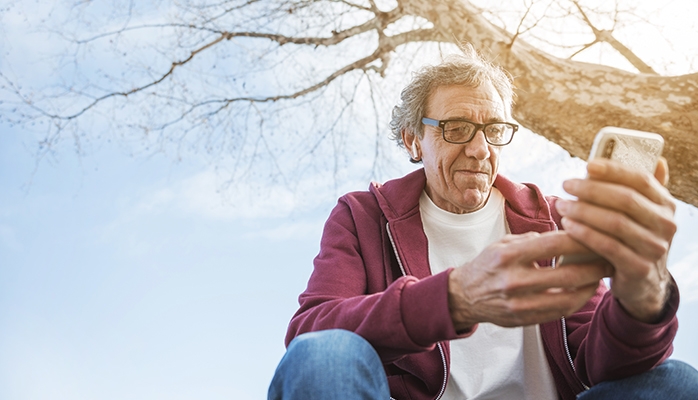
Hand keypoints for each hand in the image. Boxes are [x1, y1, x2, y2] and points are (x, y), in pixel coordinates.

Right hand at [447, 231, 608, 330]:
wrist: (464, 296)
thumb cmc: (488, 265)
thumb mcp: (504, 243)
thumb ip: (533, 239)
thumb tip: (565, 231)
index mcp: (508, 256)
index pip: (554, 244)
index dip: (582, 237)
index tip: (599, 231)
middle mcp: (514, 281)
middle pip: (568, 274)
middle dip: (595, 265)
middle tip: (612, 255)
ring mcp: (519, 304)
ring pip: (569, 297)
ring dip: (591, 285)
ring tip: (604, 273)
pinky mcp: (524, 320)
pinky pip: (560, 312)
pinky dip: (578, 300)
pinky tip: (586, 289)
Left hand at [556, 158, 675, 322]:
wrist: (642, 282)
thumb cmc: (632, 238)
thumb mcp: (641, 213)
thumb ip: (642, 189)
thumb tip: (655, 158)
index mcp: (665, 204)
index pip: (641, 179)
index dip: (614, 170)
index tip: (587, 165)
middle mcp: (666, 224)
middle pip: (625, 199)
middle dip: (591, 190)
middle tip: (566, 184)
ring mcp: (654, 247)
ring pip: (615, 222)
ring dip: (583, 211)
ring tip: (561, 205)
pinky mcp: (639, 267)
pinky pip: (608, 246)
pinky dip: (585, 233)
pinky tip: (568, 226)